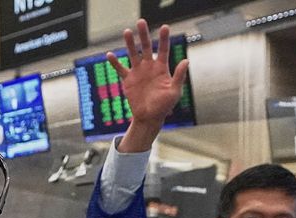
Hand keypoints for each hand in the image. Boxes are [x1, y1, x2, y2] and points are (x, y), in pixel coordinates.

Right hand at [109, 20, 189, 153]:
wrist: (149, 117)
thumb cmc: (164, 106)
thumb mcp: (174, 92)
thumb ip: (179, 76)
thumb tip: (185, 61)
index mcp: (161, 68)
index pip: (163, 49)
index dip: (164, 38)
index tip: (165, 27)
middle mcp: (149, 67)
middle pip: (146, 47)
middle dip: (143, 35)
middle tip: (141, 22)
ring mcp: (138, 72)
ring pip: (133, 54)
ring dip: (129, 43)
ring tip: (126, 32)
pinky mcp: (128, 80)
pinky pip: (120, 69)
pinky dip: (115, 62)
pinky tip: (109, 54)